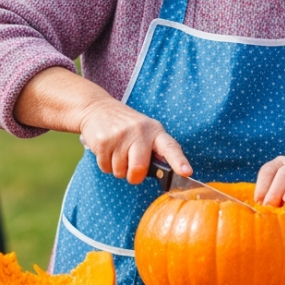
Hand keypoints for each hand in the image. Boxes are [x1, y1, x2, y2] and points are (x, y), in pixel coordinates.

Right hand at [76, 98, 190, 185]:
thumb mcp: (144, 131)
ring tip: (116, 150)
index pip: (170, 147)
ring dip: (117, 168)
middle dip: (134, 176)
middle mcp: (139, 132)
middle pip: (139, 169)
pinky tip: (107, 149)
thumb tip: (161, 174)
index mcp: (155, 131)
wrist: (97, 108)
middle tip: (131, 168)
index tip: (186, 172)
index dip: (178, 161)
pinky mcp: (103, 141)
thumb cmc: (125, 126)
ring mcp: (120, 136)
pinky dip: (105, 164)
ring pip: (120, 172)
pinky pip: (105, 168)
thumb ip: (154, 150)